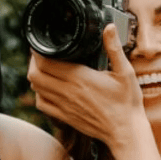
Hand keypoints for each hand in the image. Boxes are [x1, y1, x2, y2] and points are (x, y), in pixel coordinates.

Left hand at [27, 23, 146, 149]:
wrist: (125, 132)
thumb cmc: (127, 102)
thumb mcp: (125, 72)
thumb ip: (114, 48)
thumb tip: (109, 27)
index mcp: (79, 78)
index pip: (45, 62)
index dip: (38, 51)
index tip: (41, 44)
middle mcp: (67, 91)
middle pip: (34, 74)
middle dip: (33, 61)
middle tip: (40, 54)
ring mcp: (63, 106)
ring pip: (35, 88)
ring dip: (35, 76)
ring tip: (43, 68)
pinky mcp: (64, 117)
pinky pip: (41, 104)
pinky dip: (39, 94)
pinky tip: (48, 88)